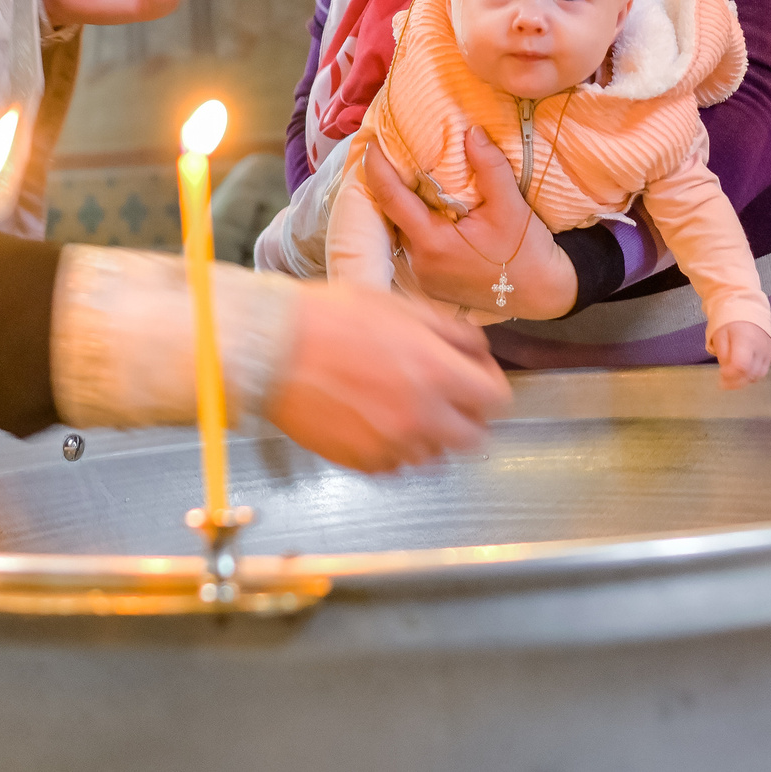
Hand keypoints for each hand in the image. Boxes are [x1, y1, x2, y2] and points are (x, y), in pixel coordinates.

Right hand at [266, 283, 509, 471]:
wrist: (273, 349)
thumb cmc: (332, 318)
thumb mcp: (402, 306)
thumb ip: (450, 331)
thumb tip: (476, 348)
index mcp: (438, 373)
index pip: (497, 400)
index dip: (489, 384)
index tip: (474, 375)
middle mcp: (422, 418)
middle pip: (475, 440)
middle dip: (468, 418)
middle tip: (448, 398)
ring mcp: (392, 446)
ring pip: (435, 456)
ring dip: (430, 434)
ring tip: (403, 406)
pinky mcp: (362, 463)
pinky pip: (396, 465)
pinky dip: (395, 448)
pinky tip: (375, 420)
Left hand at [365, 131, 576, 320]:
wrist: (543, 294)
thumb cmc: (527, 252)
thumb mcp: (511, 206)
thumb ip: (490, 166)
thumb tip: (471, 131)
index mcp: (433, 243)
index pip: (391, 199)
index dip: (377, 168)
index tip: (372, 142)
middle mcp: (420, 263)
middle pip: (392, 216)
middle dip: (389, 185)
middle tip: (390, 153)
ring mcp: (425, 277)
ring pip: (403, 232)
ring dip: (405, 207)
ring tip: (409, 178)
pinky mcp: (432, 284)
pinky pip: (414, 247)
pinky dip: (417, 225)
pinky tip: (430, 210)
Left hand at [714, 321, 770, 389]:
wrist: (747, 306)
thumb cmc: (729, 321)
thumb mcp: (719, 335)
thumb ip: (723, 355)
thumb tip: (726, 374)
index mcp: (745, 339)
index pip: (741, 366)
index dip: (730, 375)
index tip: (721, 374)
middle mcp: (760, 346)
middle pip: (750, 373)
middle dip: (735, 381)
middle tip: (723, 381)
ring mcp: (768, 350)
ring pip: (758, 375)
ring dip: (744, 379)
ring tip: (733, 376)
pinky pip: (763, 370)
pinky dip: (752, 374)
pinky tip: (743, 372)